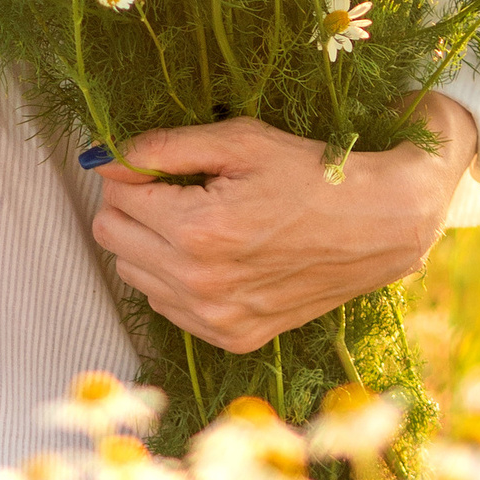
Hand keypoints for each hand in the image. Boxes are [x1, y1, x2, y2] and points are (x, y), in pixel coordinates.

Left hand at [93, 94, 477, 354]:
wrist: (378, 225)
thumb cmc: (310, 174)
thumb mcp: (239, 141)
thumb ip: (161, 148)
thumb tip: (101, 160)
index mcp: (198, 231)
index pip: (115, 198)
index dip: (132, 174)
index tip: (164, 166)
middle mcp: (201, 284)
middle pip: (112, 239)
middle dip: (134, 208)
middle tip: (178, 190)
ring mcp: (216, 318)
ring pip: (133, 276)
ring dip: (151, 245)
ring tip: (200, 221)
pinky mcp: (232, 337)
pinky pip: (166, 306)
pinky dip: (175, 279)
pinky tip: (215, 256)